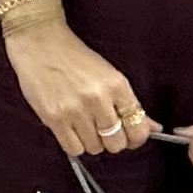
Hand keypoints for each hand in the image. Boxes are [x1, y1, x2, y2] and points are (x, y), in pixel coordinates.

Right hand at [6, 20, 157, 160]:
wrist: (39, 43)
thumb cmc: (74, 57)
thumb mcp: (108, 74)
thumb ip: (129, 103)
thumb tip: (153, 127)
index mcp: (117, 86)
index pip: (137, 128)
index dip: (136, 138)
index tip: (130, 137)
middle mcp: (99, 99)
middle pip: (117, 143)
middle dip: (113, 141)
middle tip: (104, 131)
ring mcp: (76, 110)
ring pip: (95, 148)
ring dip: (92, 142)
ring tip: (84, 125)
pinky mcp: (55, 118)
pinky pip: (73, 149)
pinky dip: (75, 144)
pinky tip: (71, 129)